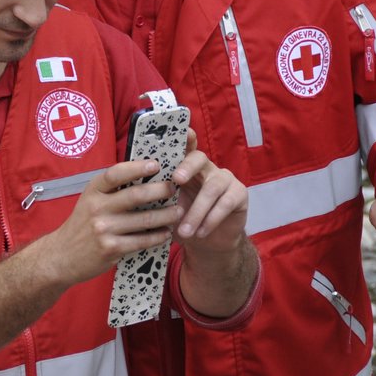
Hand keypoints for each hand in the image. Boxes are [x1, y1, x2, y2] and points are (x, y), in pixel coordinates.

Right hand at [32, 160, 184, 288]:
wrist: (61, 256)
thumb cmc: (81, 225)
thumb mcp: (89, 201)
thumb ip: (111, 190)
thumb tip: (144, 175)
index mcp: (92, 191)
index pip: (115, 173)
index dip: (137, 167)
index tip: (156, 164)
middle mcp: (97, 207)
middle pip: (136, 195)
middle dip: (160, 190)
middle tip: (174, 188)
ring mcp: (104, 229)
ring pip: (144, 219)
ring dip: (166, 215)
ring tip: (178, 211)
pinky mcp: (111, 248)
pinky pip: (142, 241)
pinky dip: (158, 236)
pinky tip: (166, 233)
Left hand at [169, 132, 248, 254]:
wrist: (209, 243)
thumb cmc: (183, 220)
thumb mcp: (168, 208)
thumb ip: (158, 196)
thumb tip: (136, 192)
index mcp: (187, 167)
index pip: (186, 146)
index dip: (184, 137)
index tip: (180, 132)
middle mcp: (207, 168)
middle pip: (199, 158)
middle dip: (187, 167)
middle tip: (176, 180)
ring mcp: (225, 179)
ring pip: (212, 188)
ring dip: (196, 211)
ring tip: (185, 231)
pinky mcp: (239, 193)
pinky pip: (226, 203)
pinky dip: (211, 219)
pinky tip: (201, 232)